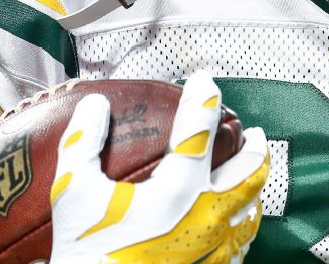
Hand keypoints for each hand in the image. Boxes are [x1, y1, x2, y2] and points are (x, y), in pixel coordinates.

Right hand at [49, 71, 268, 263]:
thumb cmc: (87, 254)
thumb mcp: (73, 194)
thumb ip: (83, 144)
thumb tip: (94, 106)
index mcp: (179, 189)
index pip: (200, 129)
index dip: (204, 98)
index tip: (204, 81)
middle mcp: (208, 215)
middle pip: (250, 169)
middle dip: (254, 146)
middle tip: (250, 132)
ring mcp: (215, 248)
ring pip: (253, 209)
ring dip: (255, 185)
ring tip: (251, 174)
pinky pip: (241, 246)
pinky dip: (243, 226)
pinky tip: (235, 224)